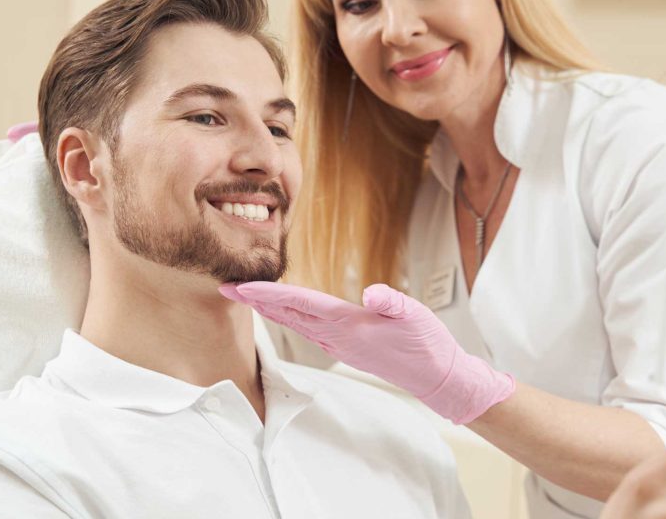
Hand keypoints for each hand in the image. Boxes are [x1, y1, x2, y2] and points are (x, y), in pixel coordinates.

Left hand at [220, 281, 513, 423]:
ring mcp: (341, 344)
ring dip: (270, 309)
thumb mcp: (414, 315)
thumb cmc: (427, 345)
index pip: (300, 304)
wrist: (437, 378)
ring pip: (296, 322)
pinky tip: (288, 313)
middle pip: (288, 314)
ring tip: (248, 296)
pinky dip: (291, 317)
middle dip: (257, 301)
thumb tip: (372, 294)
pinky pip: (310, 328)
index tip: (241, 287)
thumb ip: (392, 303)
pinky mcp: (349, 347)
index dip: (269, 293)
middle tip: (227, 287)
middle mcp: (338, 336)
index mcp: (348, 325)